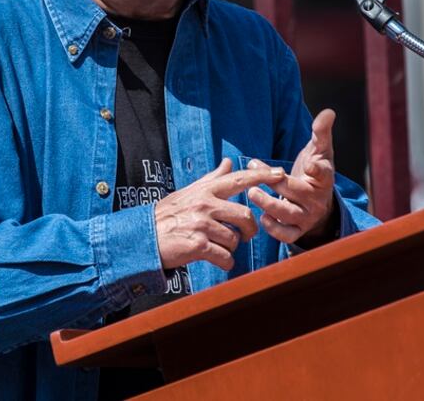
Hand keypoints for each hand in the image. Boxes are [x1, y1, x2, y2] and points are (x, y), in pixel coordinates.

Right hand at [154, 158, 284, 270]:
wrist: (143, 238)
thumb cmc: (168, 216)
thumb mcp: (188, 192)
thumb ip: (211, 179)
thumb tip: (227, 162)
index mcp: (205, 190)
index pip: (239, 179)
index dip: (262, 176)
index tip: (280, 173)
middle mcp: (205, 204)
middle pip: (245, 215)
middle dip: (249, 230)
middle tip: (245, 236)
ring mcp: (202, 225)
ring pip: (235, 239)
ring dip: (231, 248)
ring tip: (218, 248)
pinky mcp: (198, 245)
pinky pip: (225, 257)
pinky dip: (225, 262)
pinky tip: (216, 260)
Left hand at [247, 109, 337, 244]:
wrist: (317, 201)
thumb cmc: (314, 170)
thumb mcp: (319, 150)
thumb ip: (321, 132)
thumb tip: (328, 112)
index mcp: (323, 177)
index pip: (324, 173)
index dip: (317, 169)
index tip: (309, 164)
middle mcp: (317, 198)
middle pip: (298, 192)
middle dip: (276, 182)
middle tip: (254, 168)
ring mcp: (308, 216)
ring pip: (290, 214)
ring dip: (270, 205)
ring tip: (252, 193)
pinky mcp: (299, 230)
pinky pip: (288, 235)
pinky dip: (275, 230)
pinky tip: (262, 218)